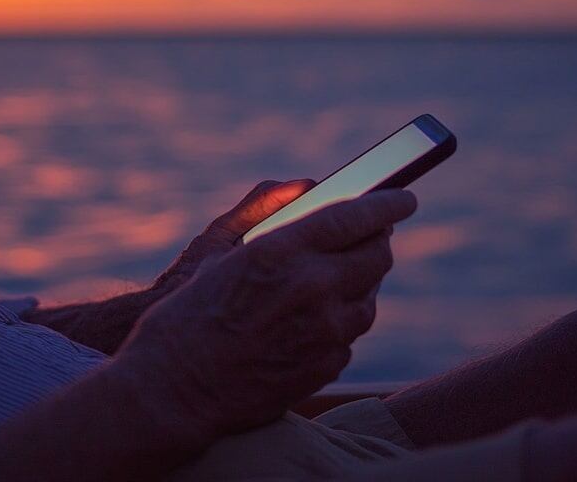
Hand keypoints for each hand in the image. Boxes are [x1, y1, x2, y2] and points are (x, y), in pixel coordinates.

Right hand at [115, 189, 416, 441]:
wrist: (173, 392)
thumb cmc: (184, 317)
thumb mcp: (215, 251)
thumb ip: (263, 209)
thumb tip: (305, 186)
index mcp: (280, 251)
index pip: (354, 216)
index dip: (387, 203)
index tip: (403, 197)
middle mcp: (311, 288)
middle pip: (376, 256)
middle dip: (378, 241)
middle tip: (372, 235)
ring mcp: (324, 332)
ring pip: (369, 298)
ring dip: (360, 283)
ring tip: (337, 278)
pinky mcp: (327, 366)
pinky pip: (350, 335)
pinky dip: (340, 321)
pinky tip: (315, 318)